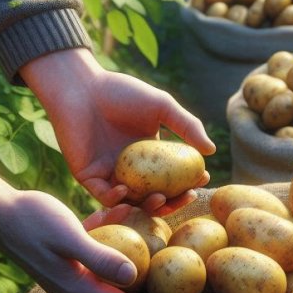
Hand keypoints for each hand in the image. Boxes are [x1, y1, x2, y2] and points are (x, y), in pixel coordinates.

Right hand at [0, 142, 181, 292]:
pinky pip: (102, 251)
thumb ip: (100, 258)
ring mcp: (74, 273)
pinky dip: (117, 234)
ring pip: (117, 267)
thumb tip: (135, 278)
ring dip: (139, 250)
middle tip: (187, 276)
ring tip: (162, 229)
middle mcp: (78, 287)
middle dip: (156, 282)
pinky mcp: (71, 256)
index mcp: (79, 290)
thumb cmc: (30, 220)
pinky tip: (128, 209)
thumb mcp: (69, 236)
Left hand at [21, 48, 215, 213]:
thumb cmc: (121, 92)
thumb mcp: (162, 106)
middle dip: (173, 201)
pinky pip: (104, 196)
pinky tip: (127, 192)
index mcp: (149, 156)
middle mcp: (131, 170)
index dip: (188, 182)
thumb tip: (211, 151)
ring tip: (161, 198)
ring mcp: (110, 175)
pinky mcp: (88, 177)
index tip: (202, 179)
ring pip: (132, 202)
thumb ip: (187, 126)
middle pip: (156, 196)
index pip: (172, 178)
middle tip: (187, 196)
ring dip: (148, 205)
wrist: (81, 87)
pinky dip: (116, 198)